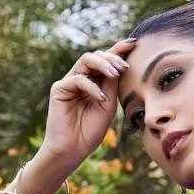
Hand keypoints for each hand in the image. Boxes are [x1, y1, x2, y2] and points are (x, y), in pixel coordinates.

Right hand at [39, 38, 137, 170]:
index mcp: (94, 82)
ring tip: (115, 74)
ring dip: (103, 64)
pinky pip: (77, 79)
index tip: (134, 43)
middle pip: (96, 56)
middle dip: (112, 57)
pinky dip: (92, 87)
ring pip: (86, 60)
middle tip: (124, 66)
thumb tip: (121, 64)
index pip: (106, 61)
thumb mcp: (107, 106)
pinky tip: (101, 99)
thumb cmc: (90, 132)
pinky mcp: (59, 89)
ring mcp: (69, 82)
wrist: (72, 151)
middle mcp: (81, 78)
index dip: (119, 49)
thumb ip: (112, 86)